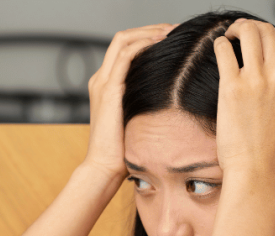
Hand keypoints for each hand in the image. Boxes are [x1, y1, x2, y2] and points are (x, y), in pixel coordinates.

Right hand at [81, 24, 173, 181]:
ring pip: (124, 40)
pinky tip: (161, 43)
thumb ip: (143, 106)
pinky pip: (126, 55)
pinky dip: (144, 43)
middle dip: (150, 28)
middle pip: (123, 37)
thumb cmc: (122, 152)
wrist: (104, 168)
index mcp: (105, 85)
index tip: (170, 38)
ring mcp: (103, 83)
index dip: (146, 36)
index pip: (124, 47)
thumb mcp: (134, 122)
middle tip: (174, 29)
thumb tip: (167, 100)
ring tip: (170, 31)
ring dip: (149, 31)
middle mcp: (101, 79)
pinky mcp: (110, 89)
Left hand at [213, 20, 274, 181]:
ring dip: (237, 28)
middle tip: (241, 33)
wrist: (257, 167)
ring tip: (230, 36)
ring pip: (248, 32)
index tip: (262, 40)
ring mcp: (257, 78)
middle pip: (266, 30)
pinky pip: (224, 50)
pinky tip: (219, 48)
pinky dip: (220, 43)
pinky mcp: (232, 86)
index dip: (273, 33)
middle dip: (252, 27)